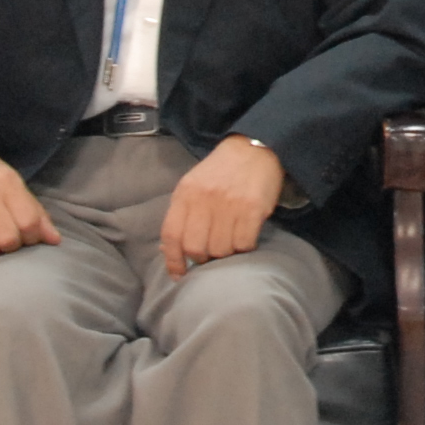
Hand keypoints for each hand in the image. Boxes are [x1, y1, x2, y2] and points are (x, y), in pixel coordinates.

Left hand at [162, 135, 286, 276]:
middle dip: (202, 258)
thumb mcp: (193, 186)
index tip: (179, 274)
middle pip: (195, 247)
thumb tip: (170, 250)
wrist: (253, 149)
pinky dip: (244, 247)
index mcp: (185, 194)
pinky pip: (244, 244)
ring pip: (221, 249)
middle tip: (210, 254)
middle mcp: (204, 199)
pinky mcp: (252, 209)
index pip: (171, 234)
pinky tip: (245, 237)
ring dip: (225, 253)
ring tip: (230, 243)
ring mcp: (229, 205)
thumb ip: (182, 214)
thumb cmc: (220, 172)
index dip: (173, 260)